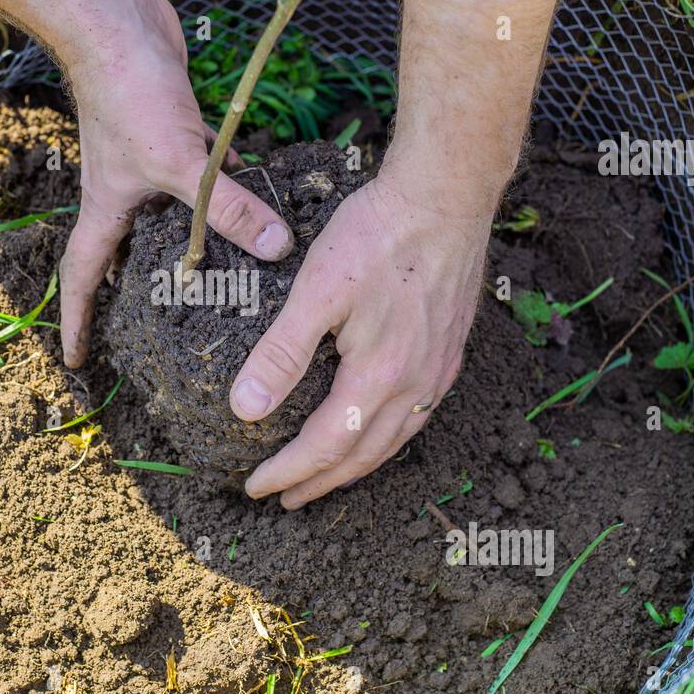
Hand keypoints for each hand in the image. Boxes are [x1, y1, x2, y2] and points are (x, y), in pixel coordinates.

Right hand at [59, 0, 292, 366]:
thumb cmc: (128, 95)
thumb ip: (229, 208)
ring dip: (178, 249)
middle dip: (130, 296)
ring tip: (209, 283)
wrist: (118, 23)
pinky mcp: (168, 134)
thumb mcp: (182, 164)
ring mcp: (142, 164)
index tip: (76, 362)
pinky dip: (212, 201)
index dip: (76, 324)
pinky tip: (245, 210)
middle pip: (120, 257)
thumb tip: (277, 249)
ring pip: (160, 221)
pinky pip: (191, 183)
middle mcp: (119, 194)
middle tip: (152, 332)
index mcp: (105, 211)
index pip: (81, 280)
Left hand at [229, 165, 493, 509]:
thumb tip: (244, 410)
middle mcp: (416, 384)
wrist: (445, 195)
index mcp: (379, 376)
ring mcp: (438, 370)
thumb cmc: (378, 235)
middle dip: (320, 482)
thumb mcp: (315, 291)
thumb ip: (280, 353)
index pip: (326, 446)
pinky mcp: (449, 351)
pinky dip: (387, 439)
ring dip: (355, 466)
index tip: (255, 487)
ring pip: (395, 441)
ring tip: (325, 477)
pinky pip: (417, 417)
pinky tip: (375, 431)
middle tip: (286, 498)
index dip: (288, 472)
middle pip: (363, 455)